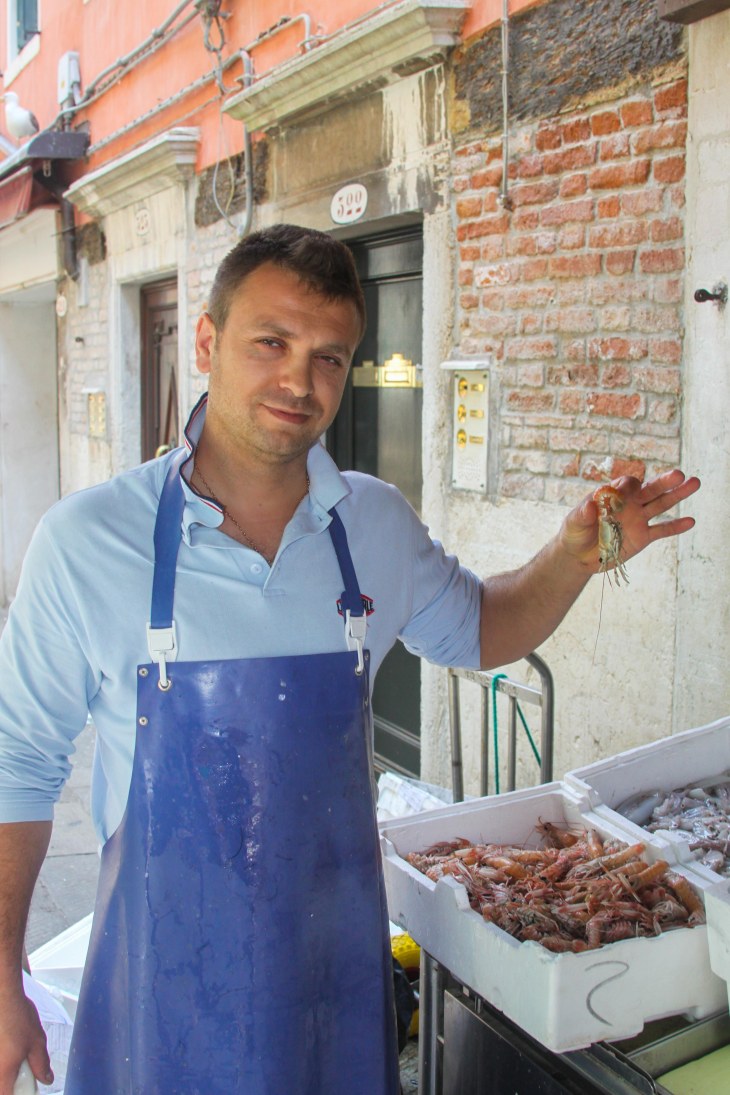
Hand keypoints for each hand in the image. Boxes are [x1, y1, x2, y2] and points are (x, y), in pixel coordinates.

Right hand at [0, 989, 51, 1094]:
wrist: (2, 995)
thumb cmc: (16, 1016)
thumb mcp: (37, 1042)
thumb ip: (41, 1064)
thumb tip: (46, 1078)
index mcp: (2, 1074)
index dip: (18, 1094)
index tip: (26, 1089)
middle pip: (2, 1084)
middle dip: (11, 1081)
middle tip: (23, 1070)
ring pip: (0, 1071)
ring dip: (6, 1069)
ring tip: (15, 1051)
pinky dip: (3, 1057)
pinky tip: (8, 1042)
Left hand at [559, 469, 700, 572]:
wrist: (579, 556)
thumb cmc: (574, 533)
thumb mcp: (573, 523)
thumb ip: (582, 513)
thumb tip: (591, 505)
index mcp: (612, 495)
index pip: (627, 484)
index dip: (630, 488)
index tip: (630, 494)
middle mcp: (629, 504)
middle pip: (650, 489)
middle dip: (664, 482)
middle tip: (679, 474)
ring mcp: (638, 519)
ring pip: (661, 504)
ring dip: (677, 495)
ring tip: (694, 483)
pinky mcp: (643, 537)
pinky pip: (662, 530)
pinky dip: (676, 526)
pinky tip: (690, 521)